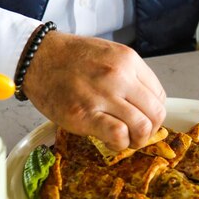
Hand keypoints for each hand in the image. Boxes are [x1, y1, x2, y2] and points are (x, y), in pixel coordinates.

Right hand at [21, 31, 166, 150]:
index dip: (154, 112)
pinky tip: (110, 141)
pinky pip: (118, 134)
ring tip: (124, 139)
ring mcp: (102, 96)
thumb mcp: (108, 55)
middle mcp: (119, 76)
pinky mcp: (84, 114)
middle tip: (137, 134)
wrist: (38, 58)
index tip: (144, 118)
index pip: (160, 95)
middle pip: (156, 113)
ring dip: (137, 140)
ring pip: (142, 127)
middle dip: (150, 130)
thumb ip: (129, 75)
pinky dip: (119, 143)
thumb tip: (144, 104)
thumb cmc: (70, 58)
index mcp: (128, 60)